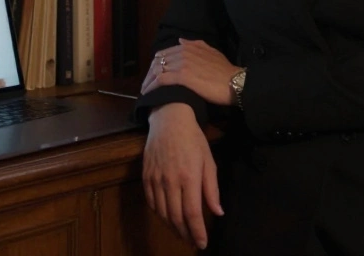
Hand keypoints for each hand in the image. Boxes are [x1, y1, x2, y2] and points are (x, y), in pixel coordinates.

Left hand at [140, 38, 240, 105]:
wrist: (234, 82)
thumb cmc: (225, 70)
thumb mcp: (212, 52)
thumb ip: (196, 45)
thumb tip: (181, 40)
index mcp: (189, 46)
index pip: (164, 53)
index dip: (156, 64)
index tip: (153, 74)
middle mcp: (183, 52)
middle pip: (158, 61)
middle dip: (149, 73)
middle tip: (146, 84)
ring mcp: (182, 63)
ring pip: (157, 70)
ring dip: (148, 81)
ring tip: (144, 91)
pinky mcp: (182, 76)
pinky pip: (161, 79)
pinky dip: (152, 86)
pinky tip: (148, 93)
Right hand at [144, 102, 222, 249]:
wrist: (169, 120)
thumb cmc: (193, 139)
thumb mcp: (208, 161)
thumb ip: (212, 189)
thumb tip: (218, 213)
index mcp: (189, 177)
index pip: (192, 213)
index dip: (197, 232)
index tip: (202, 243)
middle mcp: (170, 181)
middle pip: (175, 217)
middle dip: (185, 234)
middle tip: (192, 242)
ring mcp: (155, 179)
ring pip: (162, 213)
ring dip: (172, 227)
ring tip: (182, 234)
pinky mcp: (146, 177)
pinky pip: (152, 203)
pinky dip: (160, 215)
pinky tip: (168, 218)